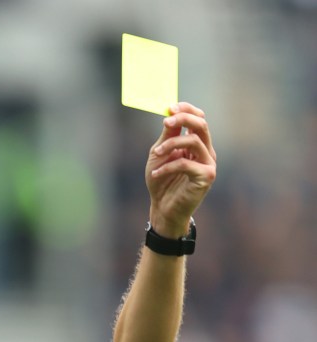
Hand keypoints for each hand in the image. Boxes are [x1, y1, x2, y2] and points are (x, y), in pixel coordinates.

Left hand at [146, 102, 216, 236]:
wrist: (163, 210)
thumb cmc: (161, 183)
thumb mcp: (160, 155)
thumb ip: (167, 136)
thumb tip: (170, 114)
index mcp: (198, 144)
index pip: (199, 119)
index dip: (186, 109)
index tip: (170, 107)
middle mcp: (207, 151)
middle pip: (201, 125)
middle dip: (183, 119)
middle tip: (166, 122)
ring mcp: (209, 164)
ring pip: (195, 141)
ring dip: (172, 144)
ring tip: (156, 154)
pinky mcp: (206, 177)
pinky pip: (186, 163)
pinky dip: (168, 166)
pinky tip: (156, 173)